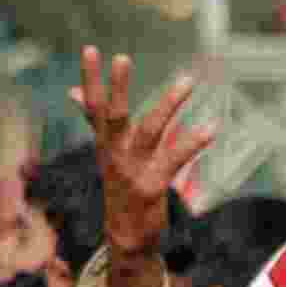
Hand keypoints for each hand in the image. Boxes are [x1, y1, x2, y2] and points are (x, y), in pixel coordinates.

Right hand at [69, 46, 213, 255]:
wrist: (126, 237)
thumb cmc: (121, 189)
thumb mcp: (107, 154)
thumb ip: (96, 122)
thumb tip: (73, 92)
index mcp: (105, 145)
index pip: (94, 107)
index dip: (91, 79)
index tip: (90, 49)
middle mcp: (115, 155)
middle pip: (114, 117)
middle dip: (116, 88)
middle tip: (122, 57)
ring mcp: (133, 171)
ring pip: (150, 131)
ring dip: (168, 105)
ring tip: (186, 81)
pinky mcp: (153, 186)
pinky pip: (176, 158)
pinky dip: (194, 141)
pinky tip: (212, 127)